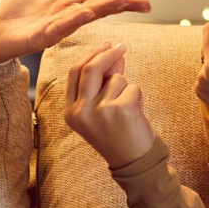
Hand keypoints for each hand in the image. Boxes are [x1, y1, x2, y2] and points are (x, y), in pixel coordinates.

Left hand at [0, 0, 151, 63]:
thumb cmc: (17, 13)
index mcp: (68, 5)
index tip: (146, 2)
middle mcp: (65, 16)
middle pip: (97, 7)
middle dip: (119, 4)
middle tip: (144, 4)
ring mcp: (54, 27)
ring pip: (82, 16)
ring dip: (101, 9)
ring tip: (121, 1)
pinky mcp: (38, 37)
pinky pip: (57, 28)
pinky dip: (71, 21)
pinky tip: (84, 13)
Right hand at [64, 42, 157, 169]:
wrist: (133, 163)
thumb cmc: (118, 135)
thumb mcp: (103, 109)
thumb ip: (105, 82)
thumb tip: (114, 54)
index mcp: (70, 112)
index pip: (75, 73)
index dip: (90, 55)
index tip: (105, 45)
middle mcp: (80, 111)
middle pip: (91, 68)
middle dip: (108, 54)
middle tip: (122, 47)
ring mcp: (99, 110)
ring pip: (116, 79)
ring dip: (127, 88)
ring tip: (128, 110)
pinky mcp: (120, 109)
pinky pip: (132, 88)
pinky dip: (138, 97)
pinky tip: (136, 115)